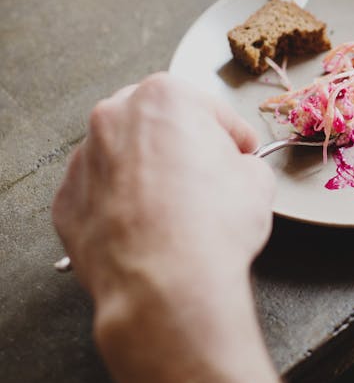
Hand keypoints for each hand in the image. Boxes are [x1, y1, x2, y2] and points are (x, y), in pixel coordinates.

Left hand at [52, 72, 274, 339]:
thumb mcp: (257, 180)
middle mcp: (114, 118)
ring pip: (122, 157)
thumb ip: (241, 161)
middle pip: (156, 123)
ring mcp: (84, 159)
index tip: (239, 153)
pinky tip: (145, 229)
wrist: (166, 285)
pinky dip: (119, 206)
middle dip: (179, 146)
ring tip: (172, 211)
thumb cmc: (211, 227)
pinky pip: (99, 194)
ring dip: (146, 174)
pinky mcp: (67, 201)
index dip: (232, 135)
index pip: (208, 109)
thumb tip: (236, 169)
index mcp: (164, 98)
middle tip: (204, 178)